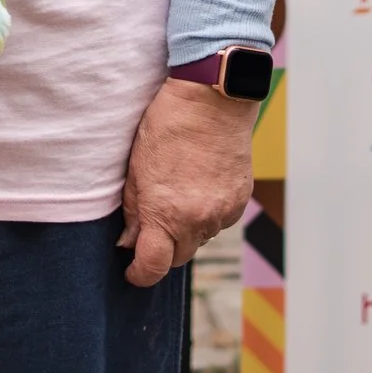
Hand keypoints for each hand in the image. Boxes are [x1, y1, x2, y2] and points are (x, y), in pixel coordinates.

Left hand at [117, 79, 256, 288]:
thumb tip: (130, 240)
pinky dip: (208, 213)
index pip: (153, 266)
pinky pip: (220, 221)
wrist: (213, 98)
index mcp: (166, 213)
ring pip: (201, 238)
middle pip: (179, 258)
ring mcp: (223, 211)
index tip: (132, 271)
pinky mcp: (240, 200)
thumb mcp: (136, 167)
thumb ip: (133, 210)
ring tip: (179, 195)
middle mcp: (198, 220)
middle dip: (163, 250)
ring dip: (187, 229)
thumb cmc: (168, 125)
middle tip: (152, 228)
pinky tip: (200, 186)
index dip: (139, 274)